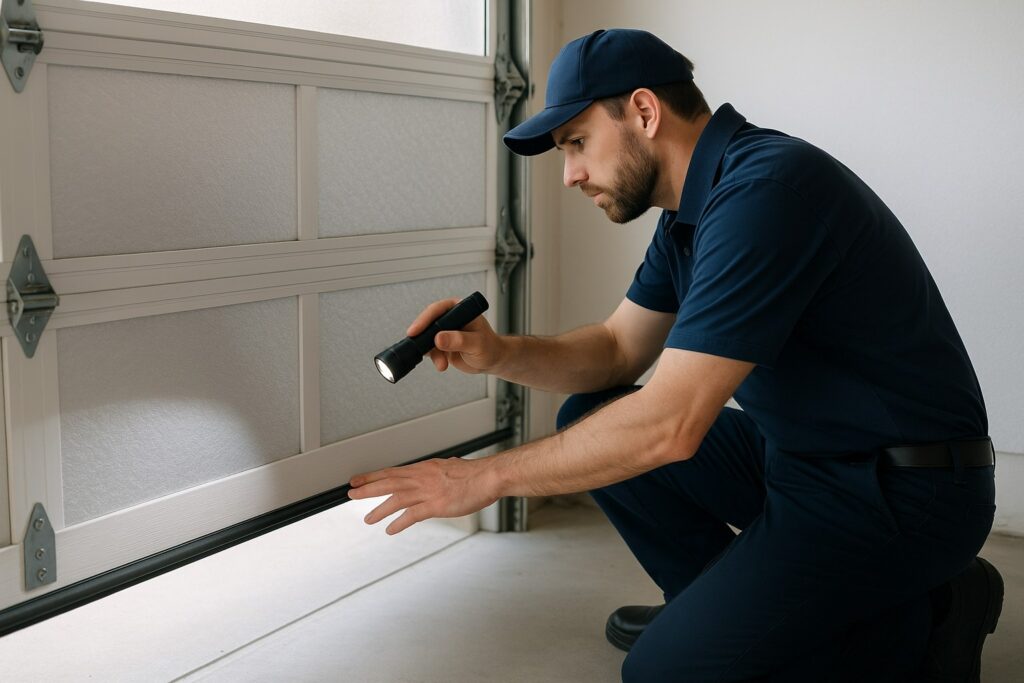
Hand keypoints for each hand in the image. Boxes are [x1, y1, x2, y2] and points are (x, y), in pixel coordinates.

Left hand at [348, 457, 500, 534]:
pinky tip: (391, 529)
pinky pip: (412, 515)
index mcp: (424, 468)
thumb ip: (437, 473)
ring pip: (396, 498)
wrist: (489, 477)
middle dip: (367, 488)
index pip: (392, 471)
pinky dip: (399, 523)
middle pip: (388, 482)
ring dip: (379, 509)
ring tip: (368, 518)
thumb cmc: (475, 475)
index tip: (358, 479)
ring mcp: (428, 491)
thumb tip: (432, 474)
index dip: (373, 476)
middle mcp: (422, 478)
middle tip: (350, 493)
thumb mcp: (450, 468)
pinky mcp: (436, 505)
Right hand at [407, 298, 504, 374]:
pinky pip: (430, 350)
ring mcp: (445, 332)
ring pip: (427, 339)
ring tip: (442, 364)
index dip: (424, 320)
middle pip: (427, 323)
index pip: (437, 310)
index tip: (415, 331)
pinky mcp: (441, 344)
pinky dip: (433, 358)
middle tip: (419, 348)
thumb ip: (459, 340)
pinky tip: (441, 364)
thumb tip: (439, 338)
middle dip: (423, 338)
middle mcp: (450, 318)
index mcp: (459, 309)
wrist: (492, 361)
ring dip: (432, 353)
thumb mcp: (477, 344)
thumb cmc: (490, 348)